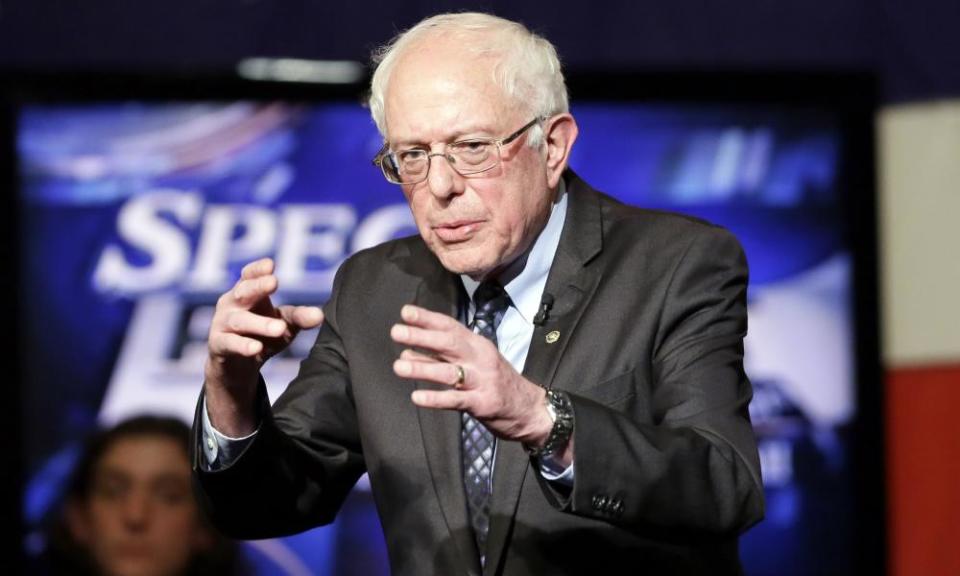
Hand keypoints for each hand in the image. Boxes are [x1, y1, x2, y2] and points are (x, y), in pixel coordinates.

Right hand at [205, 258, 323, 435]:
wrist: (237, 367)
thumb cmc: (263, 336)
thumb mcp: (285, 326)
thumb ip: (300, 318)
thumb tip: (320, 315)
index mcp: (247, 293)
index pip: (249, 275)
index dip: (258, 269)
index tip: (270, 265)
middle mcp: (231, 304)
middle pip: (243, 292)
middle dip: (258, 287)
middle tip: (274, 281)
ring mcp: (222, 324)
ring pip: (240, 321)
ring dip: (260, 323)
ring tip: (280, 328)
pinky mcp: (218, 345)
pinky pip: (229, 343)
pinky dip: (243, 346)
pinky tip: (256, 348)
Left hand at [390, 304, 552, 445]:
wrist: (530, 410)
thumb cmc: (497, 383)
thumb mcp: (474, 363)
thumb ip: (441, 358)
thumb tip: (407, 350)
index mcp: (478, 345)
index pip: (450, 327)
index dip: (428, 319)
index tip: (405, 312)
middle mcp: (480, 358)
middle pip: (449, 344)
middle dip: (421, 336)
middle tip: (396, 332)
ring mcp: (482, 381)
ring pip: (449, 371)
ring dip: (423, 367)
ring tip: (399, 366)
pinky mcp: (483, 403)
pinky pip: (456, 400)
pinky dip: (436, 398)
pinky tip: (417, 396)